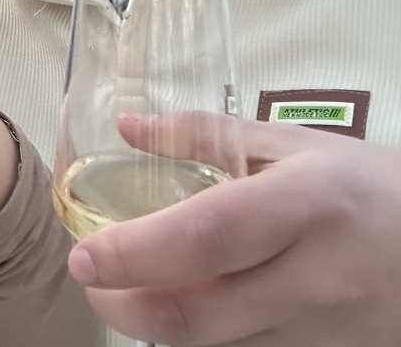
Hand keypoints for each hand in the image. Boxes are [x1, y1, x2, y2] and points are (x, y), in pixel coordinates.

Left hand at [69, 119, 400, 345]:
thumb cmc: (367, 187)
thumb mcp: (294, 144)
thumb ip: (203, 134)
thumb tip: (127, 126)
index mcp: (303, 206)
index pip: (203, 236)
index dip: (133, 252)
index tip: (83, 253)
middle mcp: (313, 277)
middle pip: (195, 314)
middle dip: (121, 306)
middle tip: (90, 280)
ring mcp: (323, 331)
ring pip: (212, 345)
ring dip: (155, 324)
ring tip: (128, 288)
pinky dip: (202, 337)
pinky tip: (186, 305)